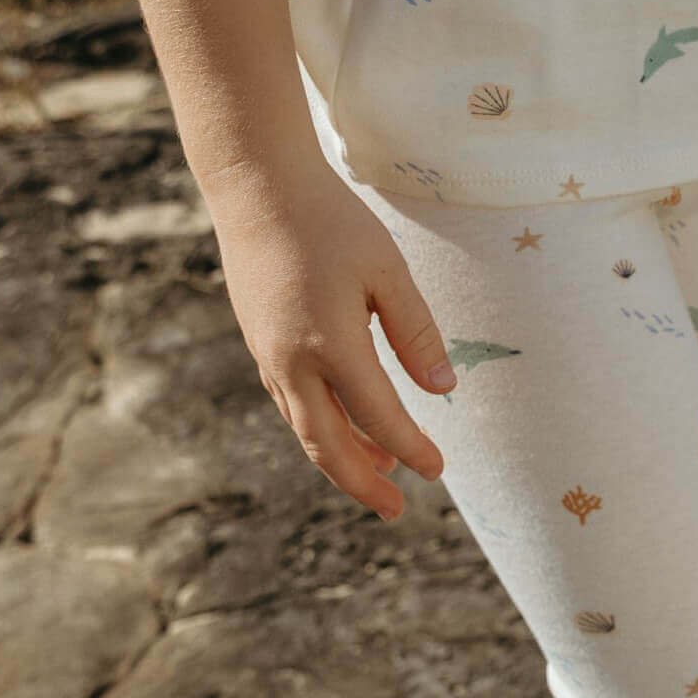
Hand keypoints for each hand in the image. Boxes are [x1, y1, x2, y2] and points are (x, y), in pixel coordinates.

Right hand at [200, 152, 456, 521]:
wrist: (255, 186)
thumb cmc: (330, 221)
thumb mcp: (387, 270)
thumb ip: (416, 332)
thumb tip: (443, 388)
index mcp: (329, 343)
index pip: (378, 415)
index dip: (411, 447)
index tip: (438, 470)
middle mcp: (292, 361)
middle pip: (328, 446)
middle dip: (363, 484)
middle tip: (396, 511)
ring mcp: (269, 356)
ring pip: (306, 429)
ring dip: (342, 459)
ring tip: (381, 474)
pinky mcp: (260, 345)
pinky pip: (292, 405)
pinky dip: (321, 428)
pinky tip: (345, 428)